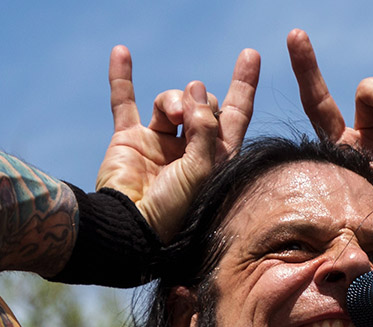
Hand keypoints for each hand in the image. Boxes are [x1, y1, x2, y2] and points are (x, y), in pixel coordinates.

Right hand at [96, 45, 259, 242]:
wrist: (130, 228)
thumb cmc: (173, 210)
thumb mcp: (202, 170)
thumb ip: (205, 128)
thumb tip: (195, 89)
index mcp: (216, 159)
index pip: (235, 115)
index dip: (244, 86)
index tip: (251, 55)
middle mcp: (190, 150)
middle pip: (203, 104)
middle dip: (201, 100)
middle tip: (190, 114)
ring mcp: (159, 144)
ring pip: (171, 102)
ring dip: (173, 100)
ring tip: (173, 114)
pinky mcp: (129, 141)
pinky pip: (124, 103)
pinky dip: (122, 78)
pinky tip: (122, 52)